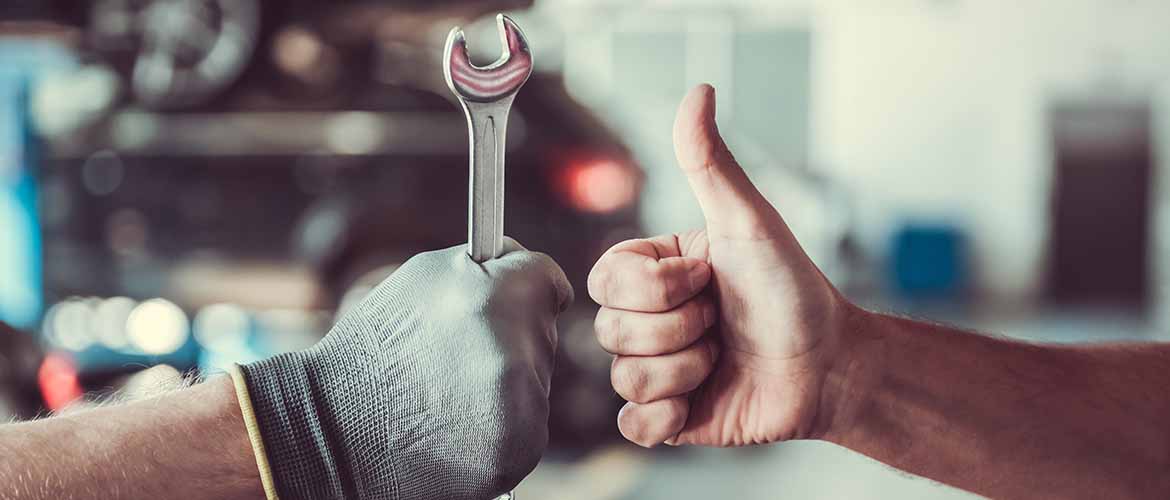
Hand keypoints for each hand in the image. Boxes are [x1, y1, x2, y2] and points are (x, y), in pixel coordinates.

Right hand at [240, 240, 572, 498]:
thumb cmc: (377, 346)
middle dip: (512, 335)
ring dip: (507, 379)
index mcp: (497, 296)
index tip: (510, 299)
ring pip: (537, 378)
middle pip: (544, 330)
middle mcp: (516, 350)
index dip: (528, 287)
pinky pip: (529, 420)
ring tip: (449, 388)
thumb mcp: (423, 278)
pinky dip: (503, 420)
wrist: (336, 429)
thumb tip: (529, 264)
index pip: (550, 280)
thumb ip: (486, 266)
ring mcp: (522, 406)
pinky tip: (458, 421)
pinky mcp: (520, 447)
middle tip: (456, 353)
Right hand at [589, 84, 852, 446]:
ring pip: (625, 377)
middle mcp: (648, 319)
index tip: (707, 278)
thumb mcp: (749, 222)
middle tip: (721, 320)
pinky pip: (633, 424)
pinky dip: (669, 415)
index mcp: (655, 272)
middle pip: (610, 329)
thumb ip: (710, 163)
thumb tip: (698, 92)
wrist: (830, 365)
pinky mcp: (668, 417)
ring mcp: (656, 369)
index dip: (656, 286)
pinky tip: (702, 398)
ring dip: (687, 369)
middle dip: (679, 328)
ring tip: (722, 356)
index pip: (605, 278)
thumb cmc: (794, 290)